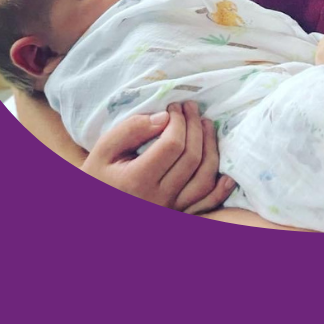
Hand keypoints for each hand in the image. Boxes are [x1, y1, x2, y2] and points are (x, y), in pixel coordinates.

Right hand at [80, 102, 234, 212]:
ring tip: (206, 125)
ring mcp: (171, 210)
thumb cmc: (99, 175)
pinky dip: (220, 190)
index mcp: (137, 181)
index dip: (178, 121)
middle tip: (191, 108)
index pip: (172, 145)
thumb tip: (165, 117)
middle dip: (195, 127)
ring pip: (204, 180)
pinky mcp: (179, 216)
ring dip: (211, 148)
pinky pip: (206, 205)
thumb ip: (132, 129)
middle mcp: (158, 199)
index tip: (174, 107)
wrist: (97, 210)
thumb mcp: (104, 148)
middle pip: (192, 159)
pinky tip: (226, 173)